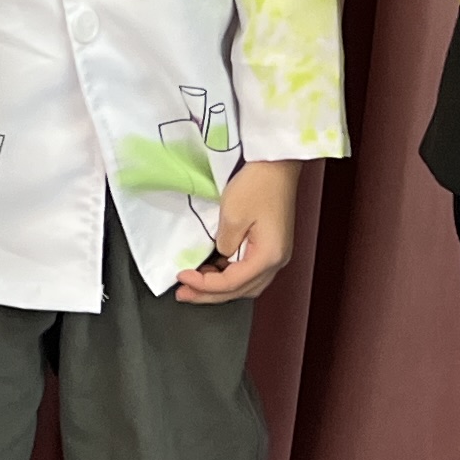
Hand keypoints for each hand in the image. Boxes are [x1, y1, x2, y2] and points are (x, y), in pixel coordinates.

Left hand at [175, 159, 302, 302]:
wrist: (277, 165)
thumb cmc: (258, 185)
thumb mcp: (231, 215)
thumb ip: (223, 244)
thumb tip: (220, 255)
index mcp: (268, 256)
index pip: (232, 283)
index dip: (204, 285)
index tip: (182, 277)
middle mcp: (276, 261)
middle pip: (241, 290)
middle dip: (210, 294)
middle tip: (184, 293)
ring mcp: (276, 254)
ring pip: (246, 284)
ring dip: (220, 287)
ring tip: (195, 283)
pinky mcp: (271, 245)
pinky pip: (249, 270)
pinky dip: (229, 274)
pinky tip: (212, 270)